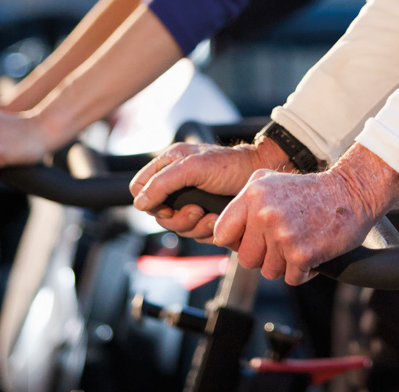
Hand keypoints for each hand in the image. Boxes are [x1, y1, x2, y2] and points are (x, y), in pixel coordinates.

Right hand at [130, 141, 277, 239]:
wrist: (258, 176)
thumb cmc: (228, 165)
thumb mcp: (193, 167)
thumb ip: (163, 183)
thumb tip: (140, 204)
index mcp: (169, 165)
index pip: (140, 189)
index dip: (149, 202)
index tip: (166, 207)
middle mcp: (177, 184)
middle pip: (158, 215)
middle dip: (178, 219)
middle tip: (197, 211)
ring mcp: (190, 201)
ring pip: (177, 227)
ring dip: (195, 226)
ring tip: (212, 217)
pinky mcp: (205, 216)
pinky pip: (195, 233)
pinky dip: (206, 231)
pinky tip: (218, 220)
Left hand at [208, 143, 398, 285]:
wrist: (351, 193)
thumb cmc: (313, 191)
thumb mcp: (271, 181)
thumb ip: (246, 204)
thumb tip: (224, 234)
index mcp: (253, 194)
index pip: (222, 234)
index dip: (237, 242)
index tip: (253, 240)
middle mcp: (264, 213)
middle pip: (246, 259)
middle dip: (264, 257)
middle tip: (283, 244)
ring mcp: (282, 234)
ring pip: (268, 272)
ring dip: (285, 266)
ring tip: (299, 245)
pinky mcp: (301, 253)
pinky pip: (292, 278)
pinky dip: (303, 272)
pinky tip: (312, 254)